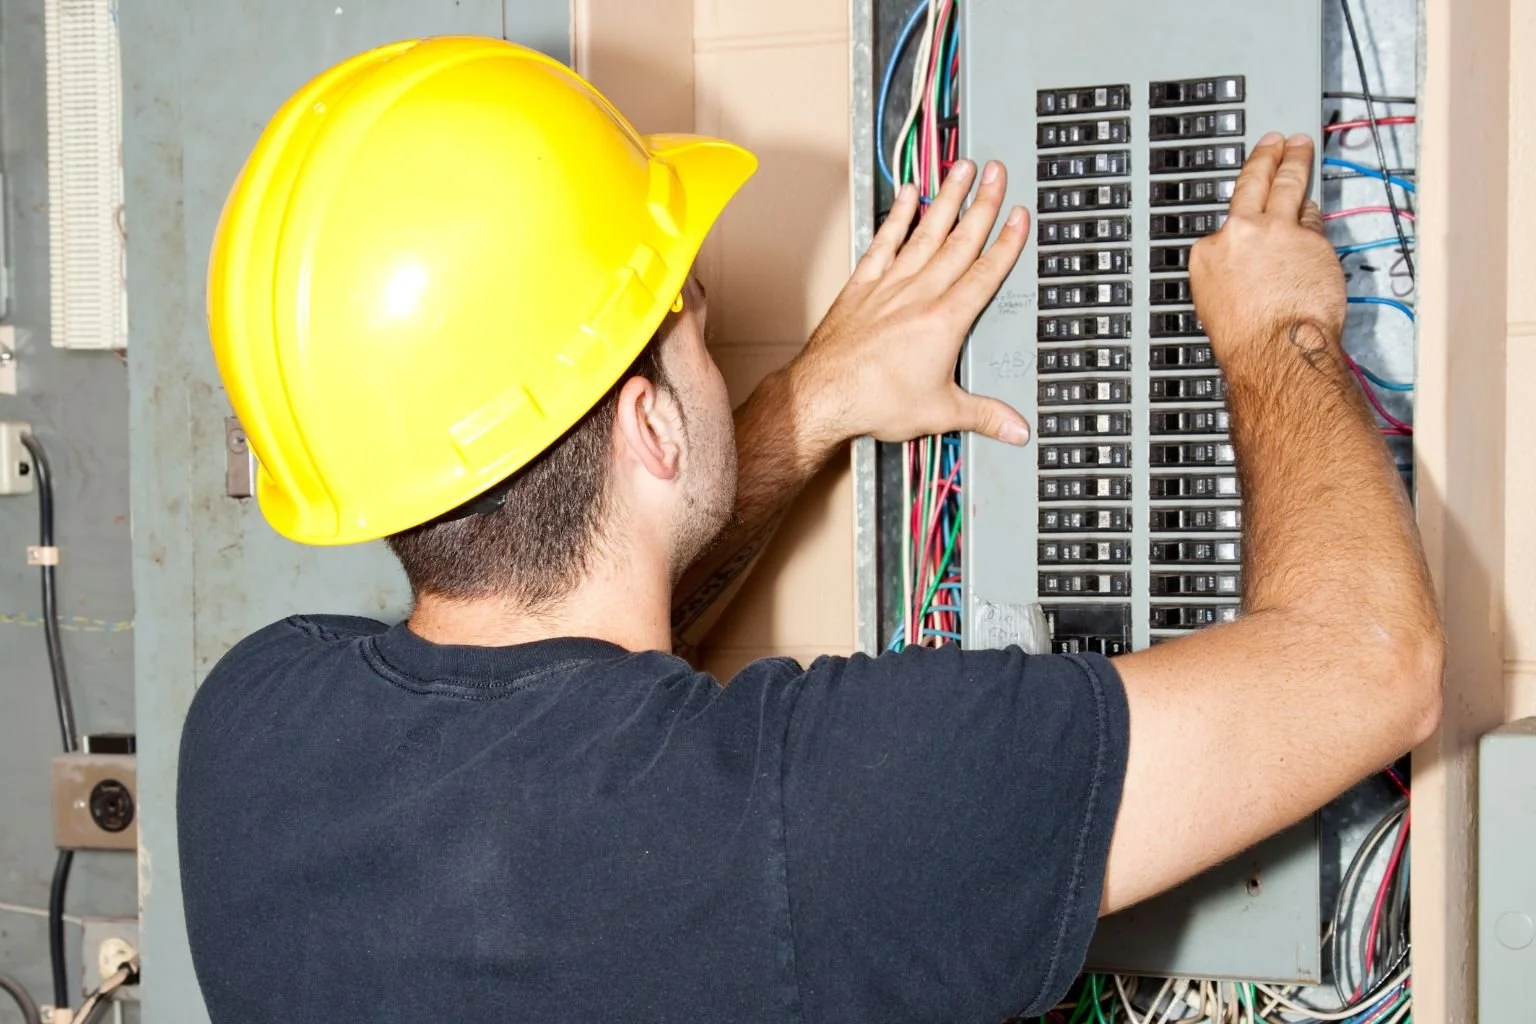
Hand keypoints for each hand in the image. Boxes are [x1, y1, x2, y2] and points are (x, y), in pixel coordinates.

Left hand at [790, 160, 1032, 445]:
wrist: (824, 396)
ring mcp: (890, 286)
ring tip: (961, 169)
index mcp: (945, 321)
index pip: (986, 273)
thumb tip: (1016, 429)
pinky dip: (898, 217)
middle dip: (983, 203)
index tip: (1020, 215)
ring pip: (926, 233)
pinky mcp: (863, 287)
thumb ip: (984, 415)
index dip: (1007, 242)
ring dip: (946, 198)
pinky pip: (884, 243)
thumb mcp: (941, 412)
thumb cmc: (874, 401)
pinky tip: (908, 194)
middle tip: (998, 173)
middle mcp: (920, 294)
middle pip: (960, 240)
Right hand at [1190, 133, 1346, 373]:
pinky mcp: (1310, 238)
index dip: (1241, 217)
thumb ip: (1234, 274)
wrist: (1275, 350)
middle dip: (1264, 158)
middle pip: (1253, 184)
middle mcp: (1239, 235)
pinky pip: (1314, 220)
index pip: (1228, 224)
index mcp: (1208, 254)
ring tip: (1299, 148)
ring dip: (1295, 162)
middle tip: (1272, 142)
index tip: (1246, 209)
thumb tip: (1251, 270)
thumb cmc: (1248, 341)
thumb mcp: (1217, 305)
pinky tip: (1317, 204)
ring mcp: (1276, 232)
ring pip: (1287, 186)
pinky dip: (1315, 215)